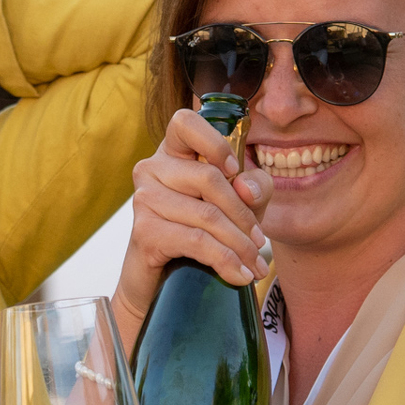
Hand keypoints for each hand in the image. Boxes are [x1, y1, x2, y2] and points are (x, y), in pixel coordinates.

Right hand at [111, 109, 272, 350]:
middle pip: (209, 178)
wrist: (159, 282)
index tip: (233, 170)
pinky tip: (238, 275)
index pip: (185, 121)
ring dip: (239, 245)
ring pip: (207, 215)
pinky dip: (224, 261)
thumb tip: (247, 189)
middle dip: (243, 215)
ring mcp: (144, 199)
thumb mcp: (237, 207)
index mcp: (172, 153)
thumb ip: (253, 188)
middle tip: (260, 243)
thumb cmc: (199, 236)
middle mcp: (151, 169)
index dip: (215, 142)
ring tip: (255, 266)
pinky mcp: (144, 231)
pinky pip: (195, 241)